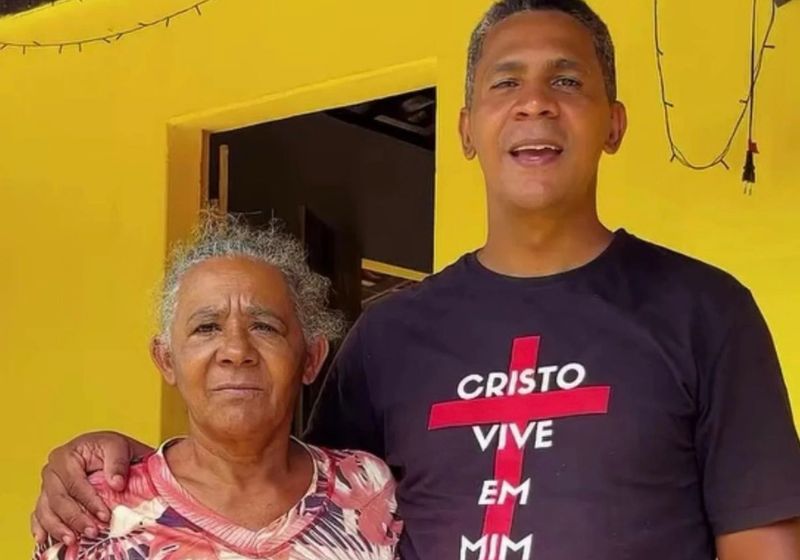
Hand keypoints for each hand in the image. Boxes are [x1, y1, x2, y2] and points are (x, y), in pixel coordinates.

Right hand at [30, 431, 152, 544]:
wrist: (106, 452)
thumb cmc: (111, 449)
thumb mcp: (119, 447)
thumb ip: (117, 463)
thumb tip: (116, 484)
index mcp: (66, 456)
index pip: (75, 483)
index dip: (89, 501)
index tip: (104, 516)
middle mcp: (51, 471)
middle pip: (58, 499)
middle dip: (75, 518)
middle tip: (92, 532)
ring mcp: (47, 486)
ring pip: (46, 510)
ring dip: (58, 528)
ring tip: (73, 540)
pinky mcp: (47, 499)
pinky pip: (39, 515)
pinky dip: (41, 528)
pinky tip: (45, 539)